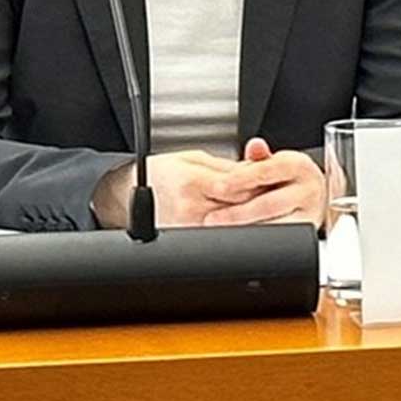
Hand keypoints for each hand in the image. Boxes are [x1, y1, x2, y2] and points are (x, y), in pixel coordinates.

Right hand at [156, 139, 329, 225]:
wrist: (131, 192)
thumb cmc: (163, 173)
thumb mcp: (195, 158)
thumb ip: (229, 167)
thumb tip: (260, 170)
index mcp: (191, 183)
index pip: (238, 186)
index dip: (258, 183)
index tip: (270, 180)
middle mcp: (189, 209)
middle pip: (240, 208)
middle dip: (258, 200)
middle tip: (269, 195)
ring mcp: (189, 229)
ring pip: (235, 226)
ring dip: (249, 218)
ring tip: (254, 208)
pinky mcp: (189, 241)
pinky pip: (222, 237)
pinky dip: (235, 229)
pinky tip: (238, 221)